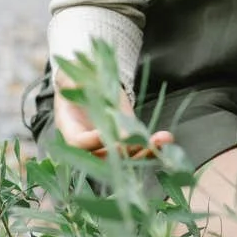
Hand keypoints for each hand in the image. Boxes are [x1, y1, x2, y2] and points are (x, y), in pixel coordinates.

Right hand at [54, 78, 174, 158]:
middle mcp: (89, 144)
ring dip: (144, 151)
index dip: (93, 141)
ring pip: (124, 156)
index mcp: (69, 130)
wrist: (87, 82)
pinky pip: (136, 146)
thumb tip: (81, 86)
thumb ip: (77, 85)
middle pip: (105, 157)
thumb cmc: (74, 79)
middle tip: (141, 144)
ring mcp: (108, 143)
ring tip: (162, 141)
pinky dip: (151, 145)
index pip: (79, 143)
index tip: (110, 135)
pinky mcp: (124, 138)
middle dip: (125, 152)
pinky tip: (166, 139)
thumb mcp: (72, 78)